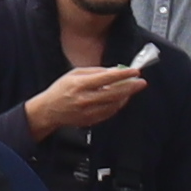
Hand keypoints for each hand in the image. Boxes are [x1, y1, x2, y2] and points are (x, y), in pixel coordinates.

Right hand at [25, 65, 150, 143]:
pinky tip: (121, 98)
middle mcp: (85, 98)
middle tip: (141, 82)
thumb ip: (94, 72)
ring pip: (115, 103)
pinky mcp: (92, 120)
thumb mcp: (74, 74)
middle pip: (114, 93)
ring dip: (126, 96)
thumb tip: (114, 71)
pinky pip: (111, 112)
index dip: (123, 74)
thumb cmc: (61, 89)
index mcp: (79, 84)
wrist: (49, 110)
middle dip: (130, 87)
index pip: (106, 78)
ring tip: (131, 89)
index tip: (134, 71)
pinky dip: (118, 104)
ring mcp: (89, 111)